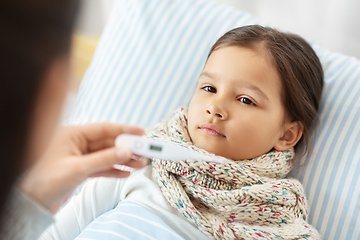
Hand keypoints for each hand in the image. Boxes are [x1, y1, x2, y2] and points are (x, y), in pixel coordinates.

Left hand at [18, 123, 145, 213]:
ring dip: (123, 160)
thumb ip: (104, 159)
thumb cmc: (46, 181)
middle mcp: (77, 143)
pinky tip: (125, 172)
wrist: (32, 202)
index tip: (141, 132)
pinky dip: (113, 170)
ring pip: (106, 155)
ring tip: (140, 164)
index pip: (104, 128)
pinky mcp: (80, 170)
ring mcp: (79, 156)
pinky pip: (101, 167)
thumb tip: (126, 152)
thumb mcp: (78, 168)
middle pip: (108, 142)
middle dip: (127, 148)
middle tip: (144, 151)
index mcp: (72, 134)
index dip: (124, 129)